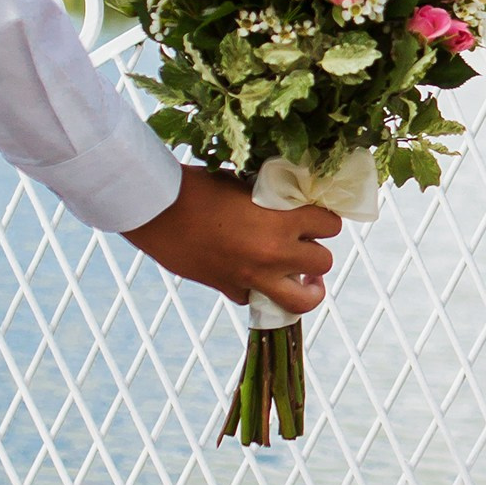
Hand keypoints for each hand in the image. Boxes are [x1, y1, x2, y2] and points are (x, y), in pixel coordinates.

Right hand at [124, 168, 338, 311]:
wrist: (155, 209)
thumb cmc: (197, 187)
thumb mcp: (244, 184)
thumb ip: (272, 199)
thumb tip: (291, 203)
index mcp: (281, 220)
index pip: (330, 225)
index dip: (325, 220)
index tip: (316, 218)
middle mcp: (274, 253)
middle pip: (324, 262)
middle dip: (317, 252)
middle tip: (305, 244)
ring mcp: (253, 276)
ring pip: (303, 299)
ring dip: (307, 287)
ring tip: (302, 278)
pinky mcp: (231, 289)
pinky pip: (259, 300)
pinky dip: (261, 291)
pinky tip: (255, 276)